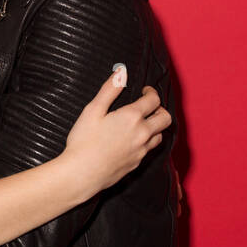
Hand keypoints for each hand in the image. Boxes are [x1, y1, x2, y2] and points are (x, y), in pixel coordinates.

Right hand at [62, 71, 171, 196]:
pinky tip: (134, 141)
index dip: (151, 92)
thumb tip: (121, 72)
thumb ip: (109, 90)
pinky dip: (147, 142)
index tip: (144, 91)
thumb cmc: (83, 141)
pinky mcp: (137, 163)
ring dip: (155, 127)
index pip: (154, 99)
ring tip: (143, 124)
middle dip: (160, 108)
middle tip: (148, 106)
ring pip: (160, 135)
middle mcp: (142, 133)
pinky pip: (150, 150)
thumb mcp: (92, 110)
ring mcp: (141, 150)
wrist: (82, 174)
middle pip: (165, 118)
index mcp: (132, 117)